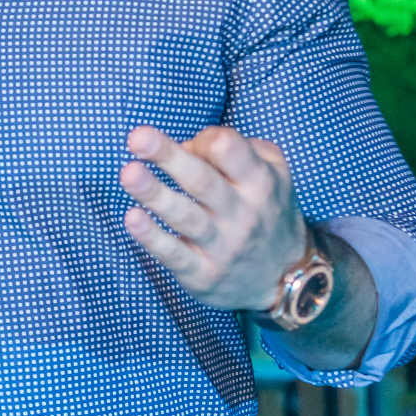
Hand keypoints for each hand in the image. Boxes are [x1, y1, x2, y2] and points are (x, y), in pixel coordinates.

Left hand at [119, 125, 308, 312]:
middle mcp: (243, 214)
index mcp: (259, 182)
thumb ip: (236, 146)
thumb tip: (186, 145)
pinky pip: (174, 255)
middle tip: (137, 138)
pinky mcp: (203, 274)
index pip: (231, 151)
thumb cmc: (266, 209)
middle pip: (202, 181)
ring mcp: (223, 246)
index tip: (190, 142)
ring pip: (185, 216)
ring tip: (129, 173)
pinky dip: (152, 237)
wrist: (285, 277)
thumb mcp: (270, 171)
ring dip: (154, 194)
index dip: (207, 140)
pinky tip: (132, 218)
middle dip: (169, 157)